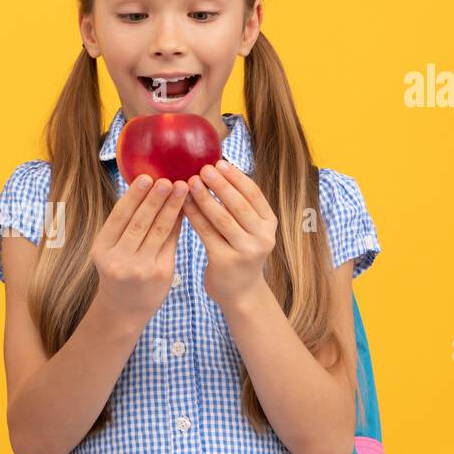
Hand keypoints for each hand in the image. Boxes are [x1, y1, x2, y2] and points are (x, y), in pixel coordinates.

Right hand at [90, 174, 186, 327]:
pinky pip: (171, 242)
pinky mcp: (161, 273)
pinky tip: (185, 209)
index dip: (134, 196)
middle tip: (168, 179)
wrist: (125, 309)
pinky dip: (178, 224)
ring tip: (182, 188)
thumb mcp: (111, 249)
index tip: (146, 177)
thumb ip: (125, 225)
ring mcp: (141, 268)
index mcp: (102, 249)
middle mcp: (120, 260)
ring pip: (159, 231)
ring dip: (172, 207)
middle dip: (156, 199)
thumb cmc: (119, 270)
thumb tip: (146, 188)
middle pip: (140, 222)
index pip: (119, 217)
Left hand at [183, 158, 276, 308]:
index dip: (237, 177)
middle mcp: (263, 237)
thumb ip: (240, 206)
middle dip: (220, 184)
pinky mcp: (225, 262)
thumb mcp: (249, 230)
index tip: (220, 162)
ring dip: (205, 198)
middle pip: (239, 205)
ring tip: (190, 182)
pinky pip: (207, 233)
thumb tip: (219, 169)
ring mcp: (246, 251)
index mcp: (270, 224)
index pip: (254, 195)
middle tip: (202, 168)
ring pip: (222, 218)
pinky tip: (183, 205)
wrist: (240, 292)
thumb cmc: (239, 252)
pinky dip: (194, 216)